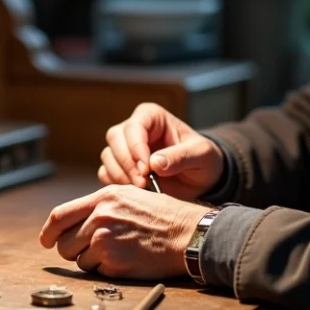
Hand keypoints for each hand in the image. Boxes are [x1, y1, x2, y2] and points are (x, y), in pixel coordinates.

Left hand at [39, 184, 208, 278]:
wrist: (186, 234)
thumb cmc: (162, 216)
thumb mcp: (128, 196)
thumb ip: (99, 206)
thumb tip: (74, 221)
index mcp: (102, 198)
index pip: (60, 215)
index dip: (48, 231)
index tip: (45, 240)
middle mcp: (100, 217)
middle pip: (64, 243)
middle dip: (72, 250)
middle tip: (90, 250)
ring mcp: (105, 241)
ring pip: (78, 260)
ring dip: (91, 261)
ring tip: (115, 252)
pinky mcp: (114, 263)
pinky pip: (96, 272)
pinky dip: (106, 270)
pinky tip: (125, 260)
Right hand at [99, 103, 224, 199]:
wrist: (201, 179)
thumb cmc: (203, 159)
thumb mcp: (201, 155)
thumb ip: (180, 157)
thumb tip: (155, 163)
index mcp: (152, 117)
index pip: (134, 127)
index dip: (136, 147)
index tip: (147, 169)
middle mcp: (134, 129)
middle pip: (115, 139)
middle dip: (127, 163)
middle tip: (143, 183)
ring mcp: (124, 148)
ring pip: (108, 156)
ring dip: (121, 175)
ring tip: (142, 189)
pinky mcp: (120, 167)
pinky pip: (106, 173)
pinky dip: (116, 184)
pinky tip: (134, 192)